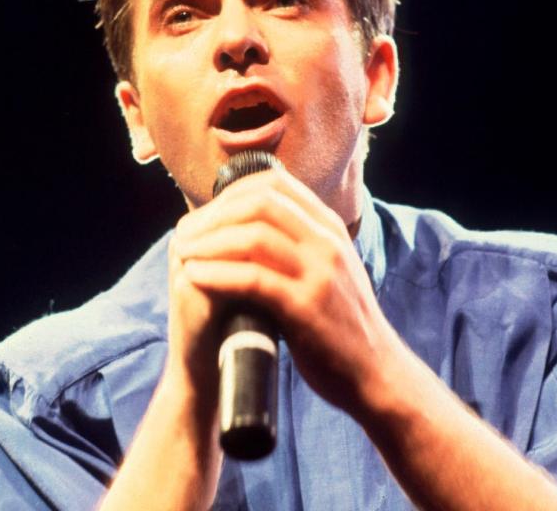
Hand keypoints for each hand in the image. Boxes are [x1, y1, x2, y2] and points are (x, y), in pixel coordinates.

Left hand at [169, 167, 397, 411]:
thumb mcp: (328, 269)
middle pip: (260, 203)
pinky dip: (217, 274)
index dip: (231, 193)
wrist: (375, 372)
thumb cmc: (341, 323)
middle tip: (184, 232)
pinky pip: (253, 279)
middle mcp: (328, 242)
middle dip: (214, 215)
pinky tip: (193, 277)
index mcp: (330, 229)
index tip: (205, 214)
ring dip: (208, 242)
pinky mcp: (308, 307)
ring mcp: (320, 273)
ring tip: (181, 252)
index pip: (275, 184)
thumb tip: (249, 225)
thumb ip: (299, 244)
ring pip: (254, 236)